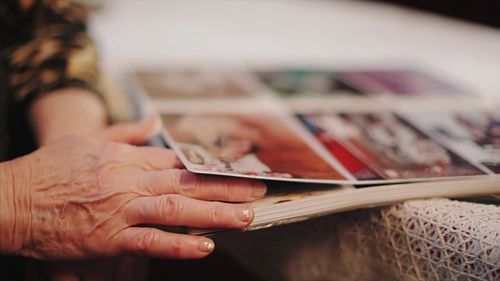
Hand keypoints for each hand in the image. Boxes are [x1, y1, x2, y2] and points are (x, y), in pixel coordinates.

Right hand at [2, 121, 265, 259]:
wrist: (14, 198)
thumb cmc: (50, 169)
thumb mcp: (88, 140)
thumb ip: (126, 132)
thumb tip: (155, 122)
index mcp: (127, 159)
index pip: (178, 162)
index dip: (210, 167)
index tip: (235, 169)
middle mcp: (130, 182)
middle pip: (188, 183)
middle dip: (227, 187)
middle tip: (258, 190)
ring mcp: (122, 210)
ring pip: (178, 209)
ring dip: (215, 213)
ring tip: (246, 216)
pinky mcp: (109, 238)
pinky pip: (150, 241)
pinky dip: (179, 244)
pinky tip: (205, 245)